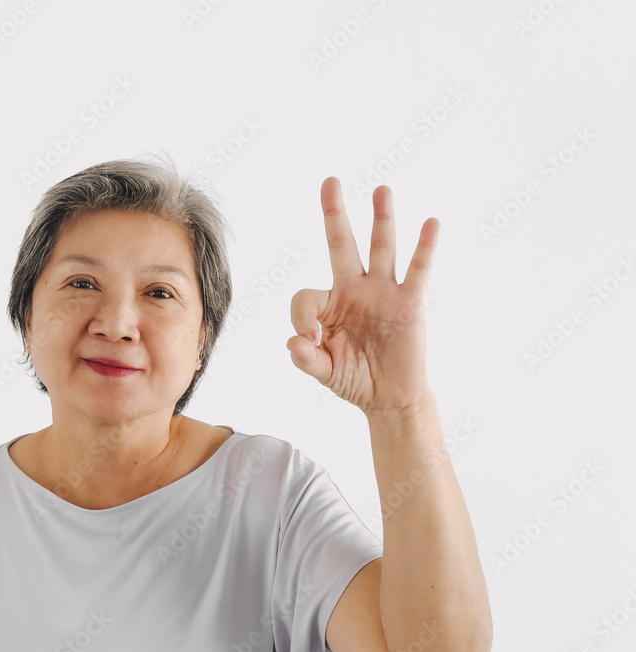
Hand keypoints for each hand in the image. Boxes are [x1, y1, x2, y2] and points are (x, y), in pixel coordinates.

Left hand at [286, 177, 438, 415]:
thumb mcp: (322, 370)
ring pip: (380, 249)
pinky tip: (430, 224)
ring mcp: (382, 292)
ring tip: (382, 190)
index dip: (302, 318)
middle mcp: (354, 290)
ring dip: (381, 219)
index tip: (308, 339)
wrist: (388, 398)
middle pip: (341, 244)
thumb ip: (305, 358)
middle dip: (335, 214)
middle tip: (330, 181)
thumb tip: (293, 342)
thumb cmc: (353, 379)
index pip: (305, 296)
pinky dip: (424, 248)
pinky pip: (417, 271)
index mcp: (328, 304)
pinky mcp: (409, 302)